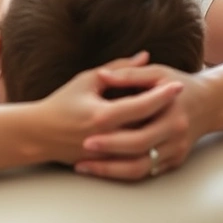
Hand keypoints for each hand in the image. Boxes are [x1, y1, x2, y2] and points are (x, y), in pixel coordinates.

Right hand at [37, 53, 184, 164]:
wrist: (38, 134)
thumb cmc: (61, 103)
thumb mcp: (86, 80)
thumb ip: (117, 69)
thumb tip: (143, 56)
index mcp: (102, 116)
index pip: (141, 105)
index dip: (162, 94)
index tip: (178, 85)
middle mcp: (106, 138)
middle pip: (149, 130)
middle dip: (169, 116)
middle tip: (184, 105)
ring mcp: (107, 156)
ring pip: (145, 151)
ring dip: (162, 137)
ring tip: (175, 121)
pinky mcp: (107, 166)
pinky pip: (135, 164)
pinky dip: (149, 152)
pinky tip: (159, 140)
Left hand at [74, 65, 217, 179]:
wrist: (209, 103)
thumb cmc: (177, 83)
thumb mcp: (156, 72)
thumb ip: (129, 73)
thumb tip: (103, 74)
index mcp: (171, 110)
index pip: (138, 128)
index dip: (112, 133)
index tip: (86, 137)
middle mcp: (177, 133)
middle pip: (138, 151)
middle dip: (107, 156)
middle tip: (81, 156)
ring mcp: (177, 149)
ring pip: (141, 169)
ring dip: (111, 171)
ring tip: (84, 167)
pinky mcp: (175, 161)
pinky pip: (147, 172)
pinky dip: (124, 173)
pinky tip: (102, 169)